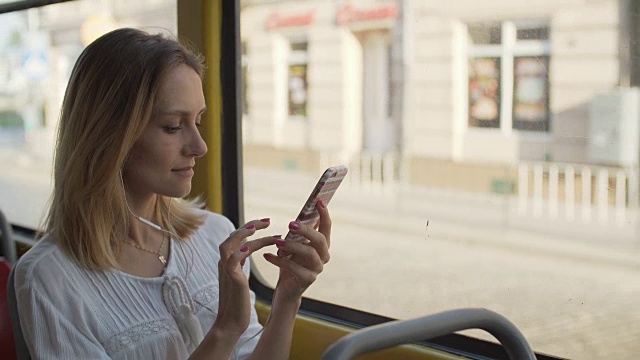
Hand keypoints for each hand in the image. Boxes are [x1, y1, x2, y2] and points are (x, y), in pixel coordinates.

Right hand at [213, 218, 276, 336]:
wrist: (231, 323)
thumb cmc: (238, 301)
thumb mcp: (240, 277)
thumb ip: (240, 263)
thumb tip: (247, 249)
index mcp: (228, 261)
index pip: (237, 237)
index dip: (251, 227)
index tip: (268, 223)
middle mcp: (225, 263)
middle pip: (232, 236)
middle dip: (249, 226)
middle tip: (268, 221)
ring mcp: (226, 271)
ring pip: (228, 245)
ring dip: (242, 235)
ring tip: (257, 228)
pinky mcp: (231, 280)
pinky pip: (231, 262)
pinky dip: (238, 253)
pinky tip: (248, 246)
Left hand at [263, 201, 330, 300]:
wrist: (286, 289)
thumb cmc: (290, 263)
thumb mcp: (293, 246)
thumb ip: (297, 234)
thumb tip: (298, 217)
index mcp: (321, 246)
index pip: (326, 227)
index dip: (324, 214)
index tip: (319, 201)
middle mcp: (323, 257)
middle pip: (320, 240)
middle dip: (306, 230)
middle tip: (290, 223)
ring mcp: (317, 269)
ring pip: (309, 254)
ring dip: (292, 246)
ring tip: (277, 242)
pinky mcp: (308, 280)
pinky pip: (294, 268)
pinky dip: (279, 261)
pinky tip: (267, 255)